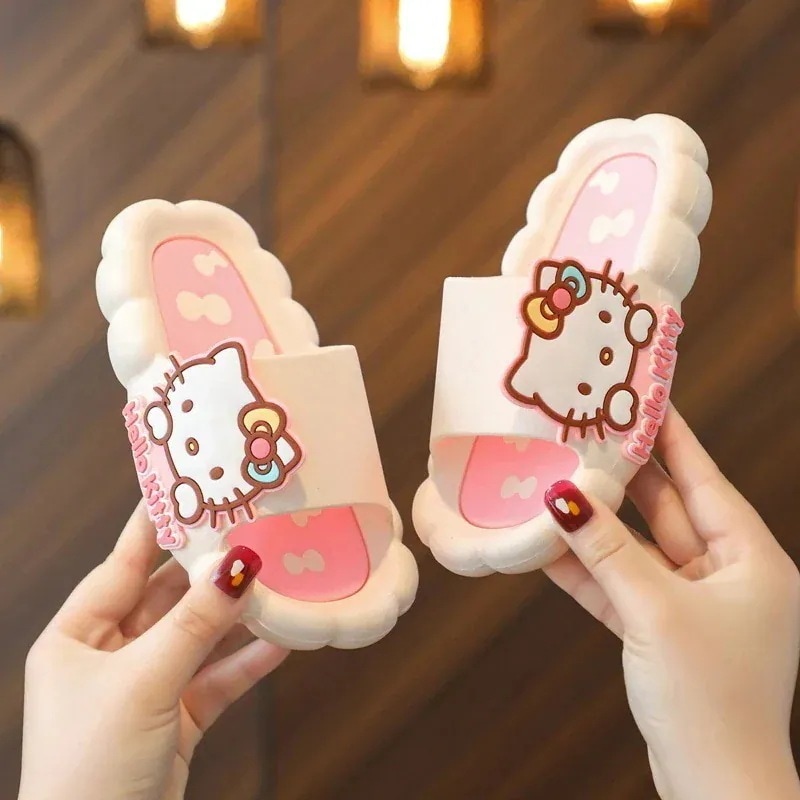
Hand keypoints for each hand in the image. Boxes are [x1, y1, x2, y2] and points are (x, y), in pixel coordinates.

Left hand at [18, 503, 287, 799]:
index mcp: (76, 637)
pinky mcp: (177, 720)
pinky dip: (248, 662)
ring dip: (237, 616)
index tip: (193, 486)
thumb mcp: (142, 684)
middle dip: (211, 571)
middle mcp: (108, 656)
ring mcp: (145, 688)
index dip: (158, 524)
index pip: (124, 562)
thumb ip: (194, 623)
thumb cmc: (90, 768)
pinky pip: (217, 678)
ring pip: (199, 636)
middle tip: (255, 532)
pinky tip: (283, 641)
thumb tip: (238, 563)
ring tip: (279, 583)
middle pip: (168, 597)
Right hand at [543, 406, 799, 799]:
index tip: (643, 397)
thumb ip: (606, 552)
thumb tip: (562, 499)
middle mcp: (725, 575)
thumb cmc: (710, 702)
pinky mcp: (662, 630)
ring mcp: (692, 604)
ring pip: (636, 547)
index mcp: (750, 560)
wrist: (715, 790)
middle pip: (665, 508)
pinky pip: (620, 585)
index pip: (704, 479)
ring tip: (554, 483)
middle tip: (585, 433)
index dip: (672, 436)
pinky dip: (587, 568)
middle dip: (623, 475)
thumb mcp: (656, 613)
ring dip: (595, 525)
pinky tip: (548, 548)